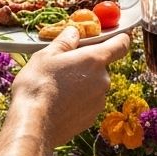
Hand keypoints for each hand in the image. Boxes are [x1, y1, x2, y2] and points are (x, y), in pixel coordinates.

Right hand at [10, 27, 131, 146]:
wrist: (35, 123)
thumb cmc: (39, 84)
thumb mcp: (47, 55)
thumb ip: (65, 41)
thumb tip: (74, 32)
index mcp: (95, 60)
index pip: (121, 44)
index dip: (119, 38)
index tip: (113, 37)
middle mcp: (103, 80)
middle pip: (102, 66)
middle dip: (87, 64)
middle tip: (65, 66)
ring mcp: (99, 101)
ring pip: (94, 86)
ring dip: (82, 83)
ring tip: (59, 87)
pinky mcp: (92, 118)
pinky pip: (88, 103)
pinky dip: (79, 100)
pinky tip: (60, 102)